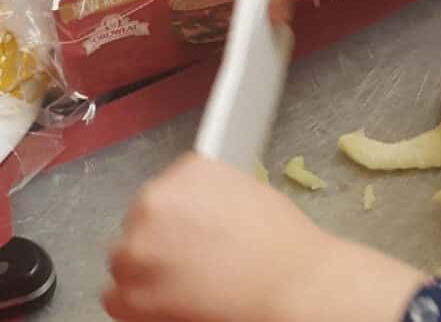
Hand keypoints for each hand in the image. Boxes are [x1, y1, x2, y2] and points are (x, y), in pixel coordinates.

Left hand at [103, 154, 425, 321]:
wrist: (289, 284)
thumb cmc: (278, 241)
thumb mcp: (245, 191)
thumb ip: (207, 194)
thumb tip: (192, 210)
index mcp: (187, 170)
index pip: (167, 189)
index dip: (180, 214)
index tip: (191, 230)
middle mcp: (156, 200)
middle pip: (141, 221)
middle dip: (160, 240)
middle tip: (191, 258)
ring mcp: (138, 246)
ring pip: (125, 259)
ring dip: (147, 270)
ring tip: (186, 281)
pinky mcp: (129, 292)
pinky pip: (117, 296)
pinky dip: (138, 303)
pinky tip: (173, 301)